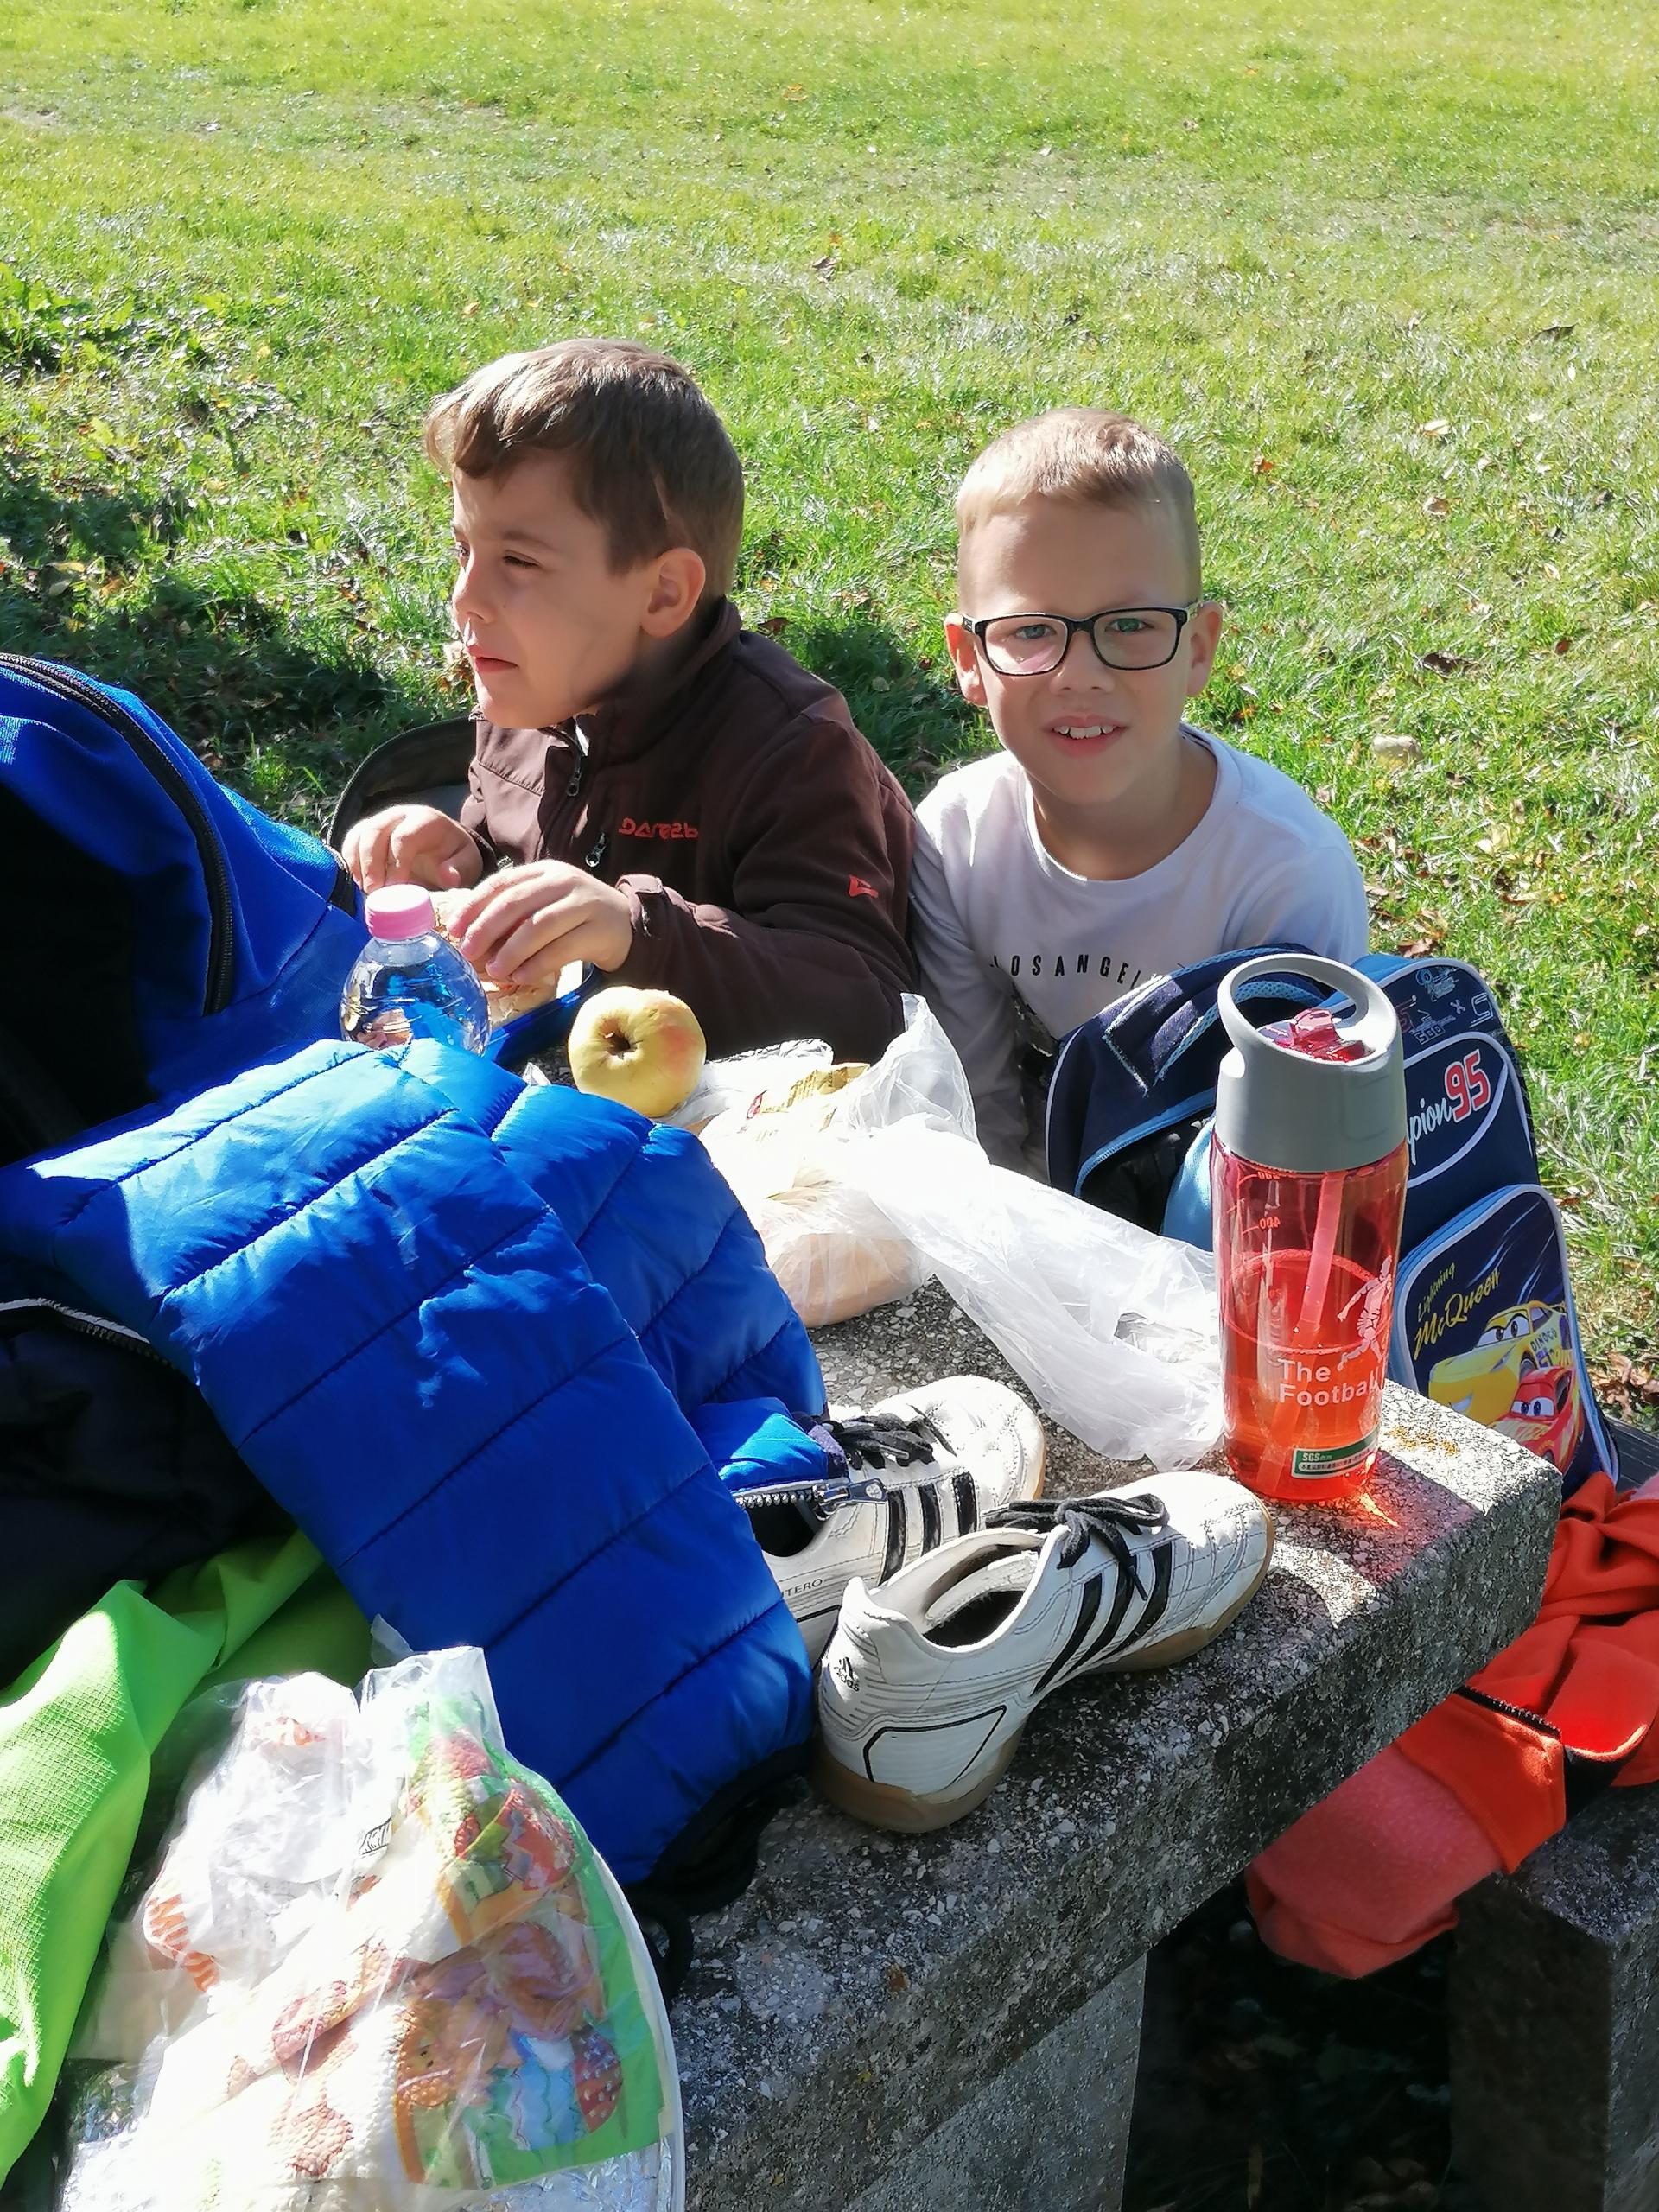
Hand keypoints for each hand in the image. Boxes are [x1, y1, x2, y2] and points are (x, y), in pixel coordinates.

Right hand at [343, 805, 481, 894]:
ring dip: (358, 864)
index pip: (404, 837)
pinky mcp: (367, 831)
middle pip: (375, 832)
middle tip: (373, 892)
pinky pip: (351, 841)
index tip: (394, 888)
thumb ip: (460, 869)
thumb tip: (447, 876)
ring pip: (359, 834)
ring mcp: (381, 820)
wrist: (444, 849)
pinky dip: (350, 862)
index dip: (396, 864)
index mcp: (426, 820)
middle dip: (372, 864)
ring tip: (365, 890)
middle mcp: (400, 815)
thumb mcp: (467, 863)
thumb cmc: (454, 857)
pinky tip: (356, 883)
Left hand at [443, 861, 634, 988]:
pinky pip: (562, 949)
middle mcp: (563, 881)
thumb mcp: (543, 903)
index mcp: (543, 871)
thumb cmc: (574, 916)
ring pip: (539, 926)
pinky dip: (537, 965)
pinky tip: (520, 978)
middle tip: (468, 952)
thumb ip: (512, 913)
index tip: (453, 929)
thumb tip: (468, 937)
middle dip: (486, 929)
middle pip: (516, 903)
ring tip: (494, 971)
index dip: (474, 905)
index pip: (502, 882)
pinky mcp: (600, 930)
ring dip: (511, 951)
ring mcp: (584, 903)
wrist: (626, 923)